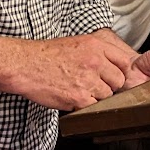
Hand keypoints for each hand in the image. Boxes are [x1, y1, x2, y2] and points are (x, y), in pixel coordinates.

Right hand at [15, 32, 137, 110]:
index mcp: (95, 45)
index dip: (120, 71)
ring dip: (96, 97)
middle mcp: (95, 61)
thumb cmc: (46, 55)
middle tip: (93, 84)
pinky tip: (73, 97)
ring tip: (79, 90)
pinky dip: (85, 106)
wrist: (25, 65)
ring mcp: (88, 80)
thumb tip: (114, 65)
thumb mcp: (76, 43)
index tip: (114, 76)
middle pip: (119, 81)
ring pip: (107, 96)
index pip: (124, 62)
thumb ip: (97, 52)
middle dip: (109, 86)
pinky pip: (94, 106)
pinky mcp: (79, 98)